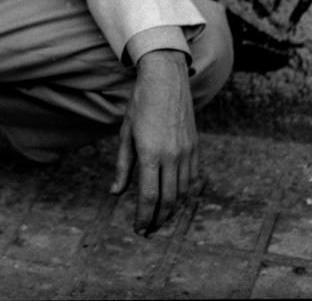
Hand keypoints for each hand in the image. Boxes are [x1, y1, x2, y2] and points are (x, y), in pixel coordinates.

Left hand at [111, 49, 197, 234]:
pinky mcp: (194, 147)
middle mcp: (171, 156)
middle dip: (158, 220)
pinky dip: (183, 193)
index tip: (138, 229)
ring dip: (171, 210)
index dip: (144, 217)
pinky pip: (191, 179)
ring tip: (160, 219)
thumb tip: (116, 193)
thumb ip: (123, 166)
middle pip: (167, 200)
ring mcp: (186, 152)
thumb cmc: (140, 104)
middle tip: (148, 230)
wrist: (165, 80)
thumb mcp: (126, 133)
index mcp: (150, 153)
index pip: (149, 197)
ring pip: (182, 192)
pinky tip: (174, 198)